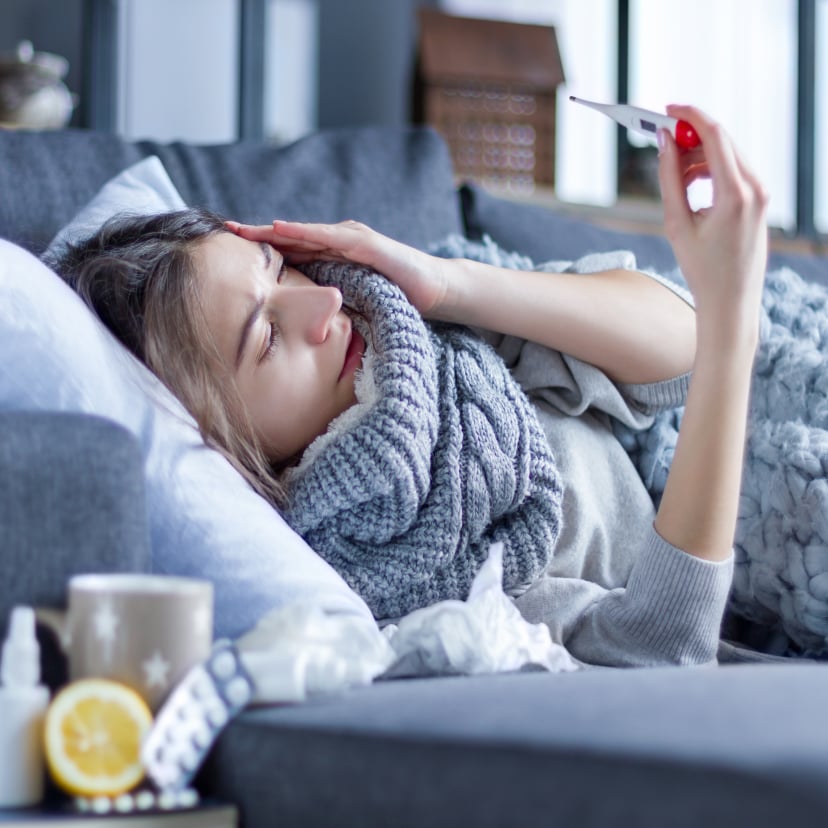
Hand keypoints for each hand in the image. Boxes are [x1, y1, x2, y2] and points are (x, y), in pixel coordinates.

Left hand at [226, 219, 449, 316]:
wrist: (435, 291)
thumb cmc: (396, 297)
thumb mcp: (354, 302)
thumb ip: (331, 303)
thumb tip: (304, 324)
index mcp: (333, 258)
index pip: (292, 251)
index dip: (262, 250)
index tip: (230, 251)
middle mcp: (339, 242)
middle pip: (292, 237)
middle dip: (258, 234)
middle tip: (224, 230)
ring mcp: (353, 240)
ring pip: (306, 233)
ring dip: (274, 230)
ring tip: (244, 229)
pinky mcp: (368, 245)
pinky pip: (331, 238)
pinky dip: (306, 233)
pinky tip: (283, 231)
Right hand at [657, 105, 768, 338]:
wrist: (730, 301)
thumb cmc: (702, 269)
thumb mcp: (677, 224)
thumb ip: (669, 179)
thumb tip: (663, 143)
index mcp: (735, 194)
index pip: (715, 135)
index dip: (690, 117)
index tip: (667, 111)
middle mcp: (755, 188)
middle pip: (722, 141)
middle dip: (691, 136)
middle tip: (662, 140)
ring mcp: (761, 194)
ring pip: (728, 156)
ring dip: (699, 157)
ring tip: (675, 178)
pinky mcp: (759, 202)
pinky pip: (735, 172)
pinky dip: (711, 171)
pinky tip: (692, 188)